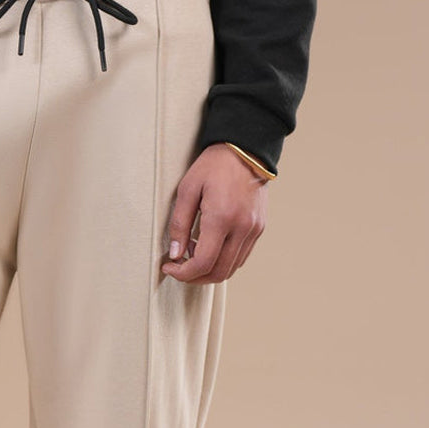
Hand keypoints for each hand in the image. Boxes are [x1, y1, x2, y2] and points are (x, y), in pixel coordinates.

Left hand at [160, 144, 268, 283]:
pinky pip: (241, 256)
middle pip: (218, 272)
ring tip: (193, 252)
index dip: (183, 273)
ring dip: (209, 269)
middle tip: (178, 268)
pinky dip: (223, 260)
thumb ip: (179, 224)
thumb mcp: (187, 190)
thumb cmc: (213, 166)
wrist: (246, 150)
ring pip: (231, 268)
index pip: (203, 263)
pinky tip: (210, 246)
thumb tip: (175, 254)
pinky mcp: (259, 229)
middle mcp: (242, 228)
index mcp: (222, 218)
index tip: (168, 267)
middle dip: (194, 277)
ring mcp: (254, 230)